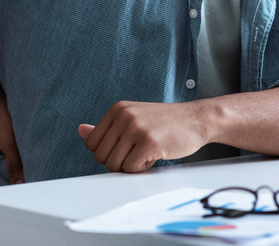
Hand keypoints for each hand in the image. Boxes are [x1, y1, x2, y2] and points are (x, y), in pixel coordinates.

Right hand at [0, 89, 24, 183]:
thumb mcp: (8, 142)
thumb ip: (14, 163)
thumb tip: (19, 183)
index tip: (10, 195)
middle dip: (10, 175)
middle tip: (27, 181)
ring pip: (4, 155)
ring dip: (15, 160)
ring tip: (31, 164)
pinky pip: (7, 143)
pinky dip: (15, 147)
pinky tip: (26, 143)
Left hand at [78, 100, 208, 172]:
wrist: (197, 119)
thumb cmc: (165, 122)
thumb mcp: (134, 118)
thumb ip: (108, 127)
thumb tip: (81, 131)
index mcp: (117, 109)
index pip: (92, 144)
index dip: (108, 153)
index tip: (126, 147)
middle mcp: (124, 116)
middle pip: (101, 157)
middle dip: (120, 162)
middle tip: (139, 151)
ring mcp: (136, 128)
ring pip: (115, 166)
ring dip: (132, 166)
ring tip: (148, 152)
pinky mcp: (149, 142)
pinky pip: (131, 169)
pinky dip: (143, 169)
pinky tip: (156, 155)